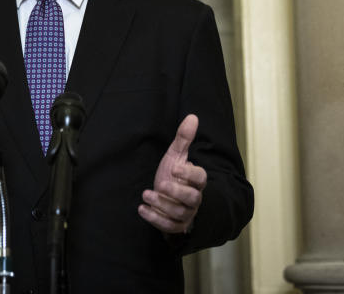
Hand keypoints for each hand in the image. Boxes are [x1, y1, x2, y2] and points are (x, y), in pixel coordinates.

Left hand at [138, 114, 206, 234]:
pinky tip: (142, 209)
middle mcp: (194, 199)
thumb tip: (192, 116)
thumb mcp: (176, 155)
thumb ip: (184, 138)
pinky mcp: (175, 225)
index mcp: (196, 181)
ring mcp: (186, 213)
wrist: (166, 196)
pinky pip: (168, 226)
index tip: (175, 167)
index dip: (189, 174)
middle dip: (176, 192)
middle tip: (161, 184)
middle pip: (192, 199)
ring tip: (147, 194)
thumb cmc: (173, 174)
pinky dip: (155, 219)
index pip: (200, 178)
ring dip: (162, 204)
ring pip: (179, 213)